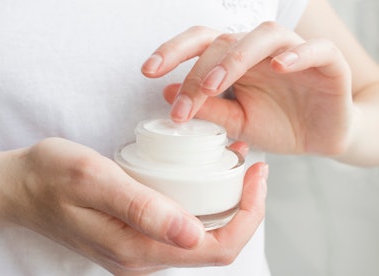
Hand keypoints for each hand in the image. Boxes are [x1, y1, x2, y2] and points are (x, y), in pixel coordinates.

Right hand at [0, 138, 267, 274]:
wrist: (20, 186)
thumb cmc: (52, 176)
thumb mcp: (95, 180)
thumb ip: (141, 208)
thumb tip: (192, 234)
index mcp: (138, 248)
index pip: (217, 247)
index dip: (248, 214)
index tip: (256, 175)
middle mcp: (143, 257)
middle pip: (216, 244)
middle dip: (244, 207)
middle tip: (250, 166)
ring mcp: (138, 249)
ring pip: (201, 236)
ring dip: (225, 204)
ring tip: (232, 166)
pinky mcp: (134, 236)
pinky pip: (181, 227)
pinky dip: (202, 203)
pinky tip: (202, 177)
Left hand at [142, 22, 353, 155]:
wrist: (321, 137)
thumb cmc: (278, 125)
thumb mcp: (237, 122)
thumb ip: (209, 108)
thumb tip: (167, 94)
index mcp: (237, 63)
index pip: (201, 45)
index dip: (173, 52)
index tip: (148, 71)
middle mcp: (260, 52)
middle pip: (224, 41)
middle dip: (199, 72)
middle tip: (183, 104)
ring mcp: (294, 53)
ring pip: (263, 37)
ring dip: (235, 59)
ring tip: (215, 85)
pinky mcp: (328, 63)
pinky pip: (316, 48)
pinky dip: (297, 54)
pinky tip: (280, 67)